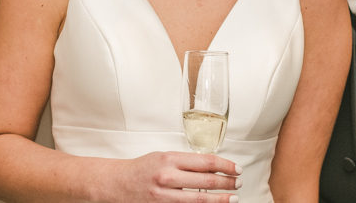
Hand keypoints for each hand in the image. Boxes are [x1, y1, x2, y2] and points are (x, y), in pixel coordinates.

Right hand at [100, 151, 241, 202]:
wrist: (117, 184)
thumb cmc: (141, 169)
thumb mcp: (163, 157)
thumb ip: (185, 162)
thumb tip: (211, 166)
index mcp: (170, 159)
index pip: (206, 161)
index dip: (225, 166)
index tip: (236, 169)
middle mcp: (168, 177)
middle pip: (207, 181)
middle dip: (227, 183)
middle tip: (238, 183)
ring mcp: (164, 196)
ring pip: (200, 200)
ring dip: (220, 200)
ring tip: (233, 198)